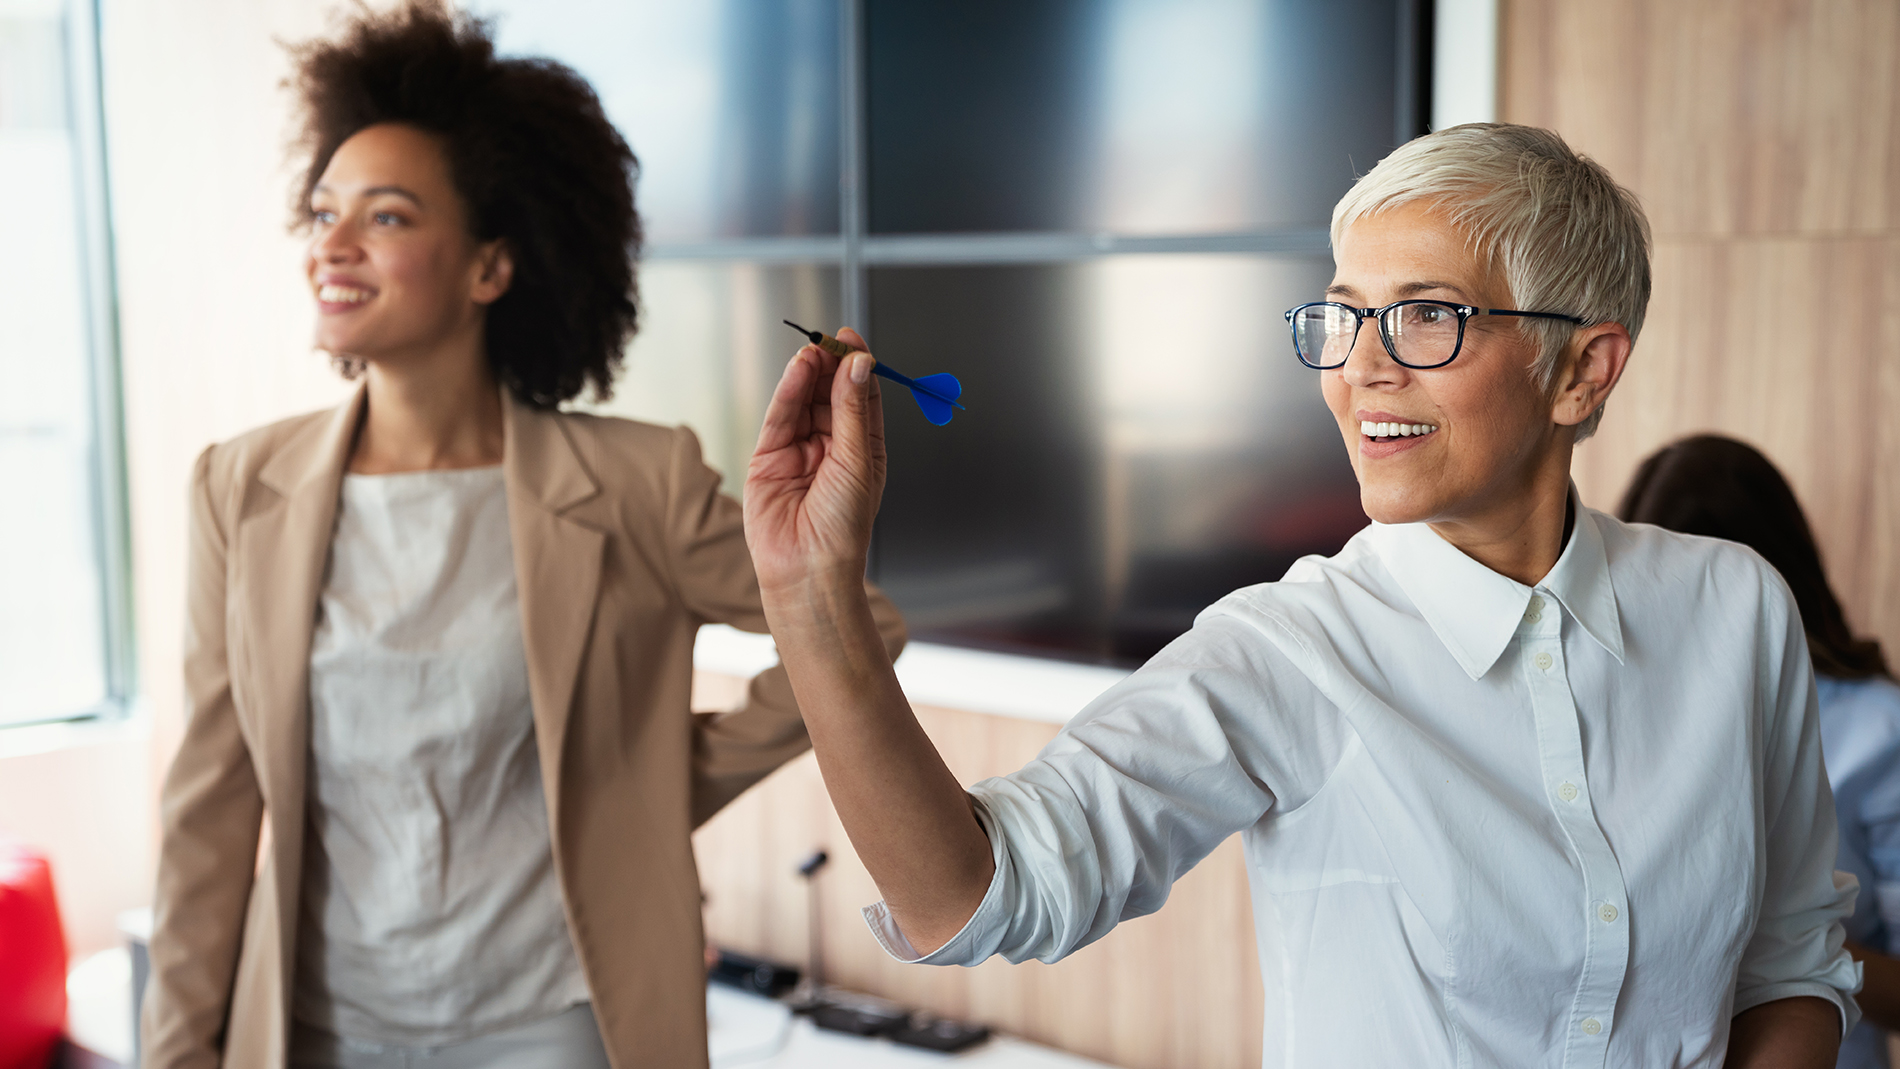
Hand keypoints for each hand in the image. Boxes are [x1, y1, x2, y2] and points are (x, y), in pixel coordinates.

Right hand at [744, 327, 885, 595]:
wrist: (809, 570)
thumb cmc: (842, 529)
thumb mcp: (857, 461)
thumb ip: (854, 410)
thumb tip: (859, 366)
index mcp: (862, 450)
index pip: (861, 397)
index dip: (858, 367)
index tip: (853, 341)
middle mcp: (831, 447)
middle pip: (830, 394)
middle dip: (831, 366)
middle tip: (830, 340)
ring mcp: (799, 451)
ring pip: (804, 401)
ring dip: (809, 373)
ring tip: (813, 349)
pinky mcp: (769, 458)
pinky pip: (780, 417)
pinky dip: (788, 391)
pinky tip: (798, 369)